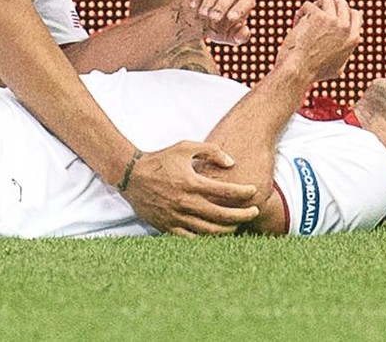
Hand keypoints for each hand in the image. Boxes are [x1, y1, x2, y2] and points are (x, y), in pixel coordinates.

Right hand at [120, 141, 260, 235]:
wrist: (131, 175)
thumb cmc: (161, 159)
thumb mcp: (185, 147)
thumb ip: (210, 151)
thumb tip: (231, 163)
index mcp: (190, 182)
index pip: (225, 191)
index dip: (243, 192)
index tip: (253, 191)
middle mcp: (185, 201)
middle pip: (221, 214)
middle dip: (242, 215)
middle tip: (254, 212)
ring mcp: (176, 216)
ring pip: (209, 230)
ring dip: (228, 229)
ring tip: (237, 224)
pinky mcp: (167, 226)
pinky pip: (192, 238)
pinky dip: (207, 238)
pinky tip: (217, 234)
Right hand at [175, 0, 255, 45]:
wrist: (195, 22)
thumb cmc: (216, 28)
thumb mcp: (228, 36)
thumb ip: (239, 37)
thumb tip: (245, 31)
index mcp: (244, 0)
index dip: (240, 7)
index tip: (230, 18)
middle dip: (223, 4)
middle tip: (213, 18)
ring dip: (210, 0)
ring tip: (202, 15)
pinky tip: (193, 6)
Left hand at [272, 0, 362, 83]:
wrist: (299, 71)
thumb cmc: (314, 72)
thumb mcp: (337, 67)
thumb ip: (345, 53)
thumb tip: (351, 44)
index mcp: (353, 38)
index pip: (355, 14)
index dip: (341, 13)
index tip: (329, 18)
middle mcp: (346, 28)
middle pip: (341, 3)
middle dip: (328, 8)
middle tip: (316, 16)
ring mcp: (333, 21)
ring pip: (326, 0)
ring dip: (315, 7)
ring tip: (306, 18)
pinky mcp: (318, 16)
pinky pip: (308, 5)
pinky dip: (301, 13)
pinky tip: (296, 24)